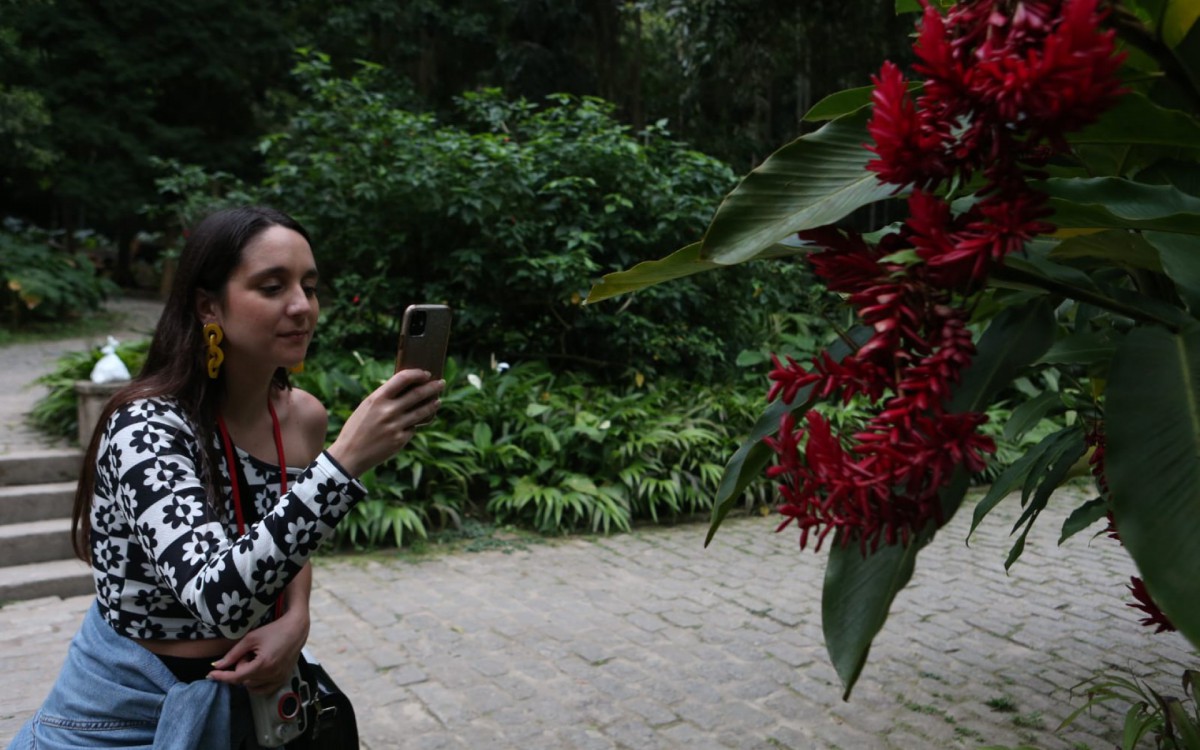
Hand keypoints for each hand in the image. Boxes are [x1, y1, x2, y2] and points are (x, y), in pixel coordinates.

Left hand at [207, 607, 309, 693]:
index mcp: (263, 664)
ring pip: (252, 686)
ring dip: (248, 676)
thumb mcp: (250, 639)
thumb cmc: (274, 630)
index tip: (210, 674)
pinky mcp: (283, 679)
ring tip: (256, 660)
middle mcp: (272, 675)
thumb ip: (232, 654)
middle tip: (248, 653)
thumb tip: (217, 666)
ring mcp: (279, 679)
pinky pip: (264, 690)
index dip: (221, 676)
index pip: (236, 677)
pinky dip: (257, 684)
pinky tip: (258, 672)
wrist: (296, 629)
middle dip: (241, 668)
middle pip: (244, 681)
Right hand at [327, 369, 444, 476]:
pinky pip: (413, 428)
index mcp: (377, 398)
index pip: (403, 378)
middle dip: (433, 387)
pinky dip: (414, 424)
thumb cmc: (357, 428)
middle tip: (441, 383)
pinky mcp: (400, 439)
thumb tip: (407, 388)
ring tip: (438, 401)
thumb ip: (385, 397)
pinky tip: (416, 422)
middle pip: (418, 394)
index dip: (417, 374)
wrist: (349, 454)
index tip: (426, 374)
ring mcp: (396, 426)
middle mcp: (388, 410)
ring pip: (422, 411)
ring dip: (432, 404)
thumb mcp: (367, 407)